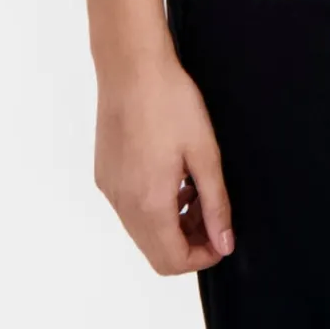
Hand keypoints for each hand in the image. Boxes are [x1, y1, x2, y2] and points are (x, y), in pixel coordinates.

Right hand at [94, 51, 234, 274]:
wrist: (131, 67)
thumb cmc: (170, 102)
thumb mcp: (204, 152)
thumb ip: (216, 202)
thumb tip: (224, 242)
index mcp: (149, 203)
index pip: (172, 261)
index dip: (203, 257)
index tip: (223, 238)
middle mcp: (123, 205)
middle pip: (156, 251)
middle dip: (189, 242)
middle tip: (213, 213)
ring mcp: (110, 190)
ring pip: (142, 231)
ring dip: (172, 224)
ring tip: (197, 190)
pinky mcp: (105, 175)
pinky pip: (130, 208)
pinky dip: (153, 207)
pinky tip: (174, 176)